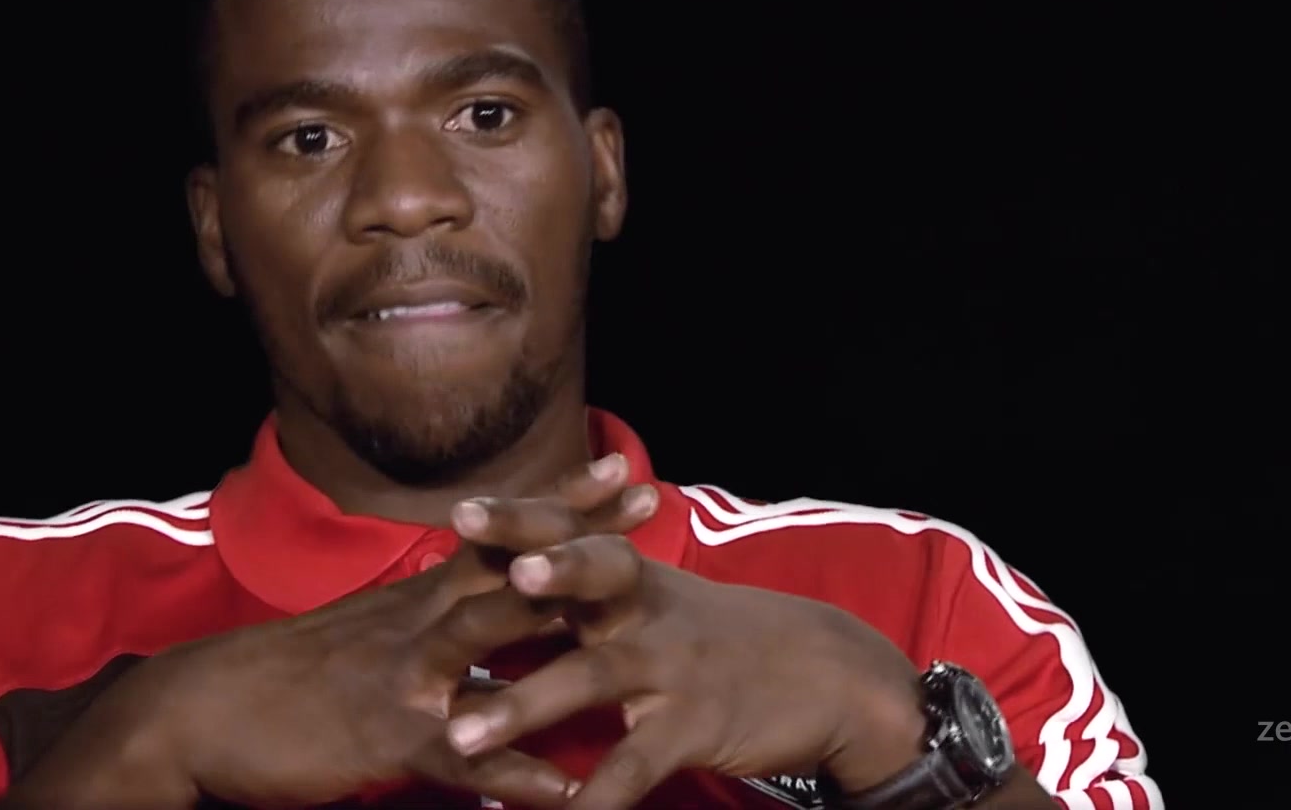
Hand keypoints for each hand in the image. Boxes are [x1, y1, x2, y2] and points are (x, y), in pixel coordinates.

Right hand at [0, 454, 656, 809]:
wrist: (201, 711)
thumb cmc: (288, 674)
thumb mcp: (366, 632)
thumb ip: (428, 619)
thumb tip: (480, 606)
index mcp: (419, 596)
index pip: (506, 535)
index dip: (565, 502)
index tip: (622, 470)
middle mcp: (421, 621)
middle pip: (515, 562)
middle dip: (584, 533)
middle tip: (651, 501)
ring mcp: (407, 675)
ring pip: (492, 634)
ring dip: (560, 625)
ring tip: (628, 620)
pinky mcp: (388, 738)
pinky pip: (466, 754)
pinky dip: (519, 773)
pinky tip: (569, 791)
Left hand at [441, 530, 931, 808]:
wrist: (829, 674)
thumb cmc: (723, 635)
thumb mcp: (661, 599)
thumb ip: (592, 588)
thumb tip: (508, 572)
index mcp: (631, 577)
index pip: (570, 534)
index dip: (520, 521)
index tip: (462, 510)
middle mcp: (644, 611)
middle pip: (587, 579)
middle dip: (538, 572)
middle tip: (489, 565)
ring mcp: (669, 668)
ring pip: (590, 678)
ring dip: (523, 707)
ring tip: (461, 738)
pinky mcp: (692, 727)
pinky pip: (634, 765)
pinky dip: (594, 798)